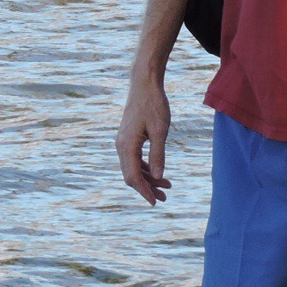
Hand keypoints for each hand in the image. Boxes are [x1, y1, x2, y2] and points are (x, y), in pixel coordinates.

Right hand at [116, 77, 171, 204]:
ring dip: (147, 179)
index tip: (155, 202)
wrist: (144, 85)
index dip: (144, 191)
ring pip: (133, 168)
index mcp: (127, 145)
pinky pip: (134, 159)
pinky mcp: (128, 138)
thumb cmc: (153, 105)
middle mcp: (121, 145)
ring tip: (166, 187)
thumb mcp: (160, 131)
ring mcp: (123, 142)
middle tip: (164, 198)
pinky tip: (157, 172)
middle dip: (146, 188)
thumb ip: (158, 155)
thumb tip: (158, 177)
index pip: (133, 176)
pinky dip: (145, 168)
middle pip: (131, 175)